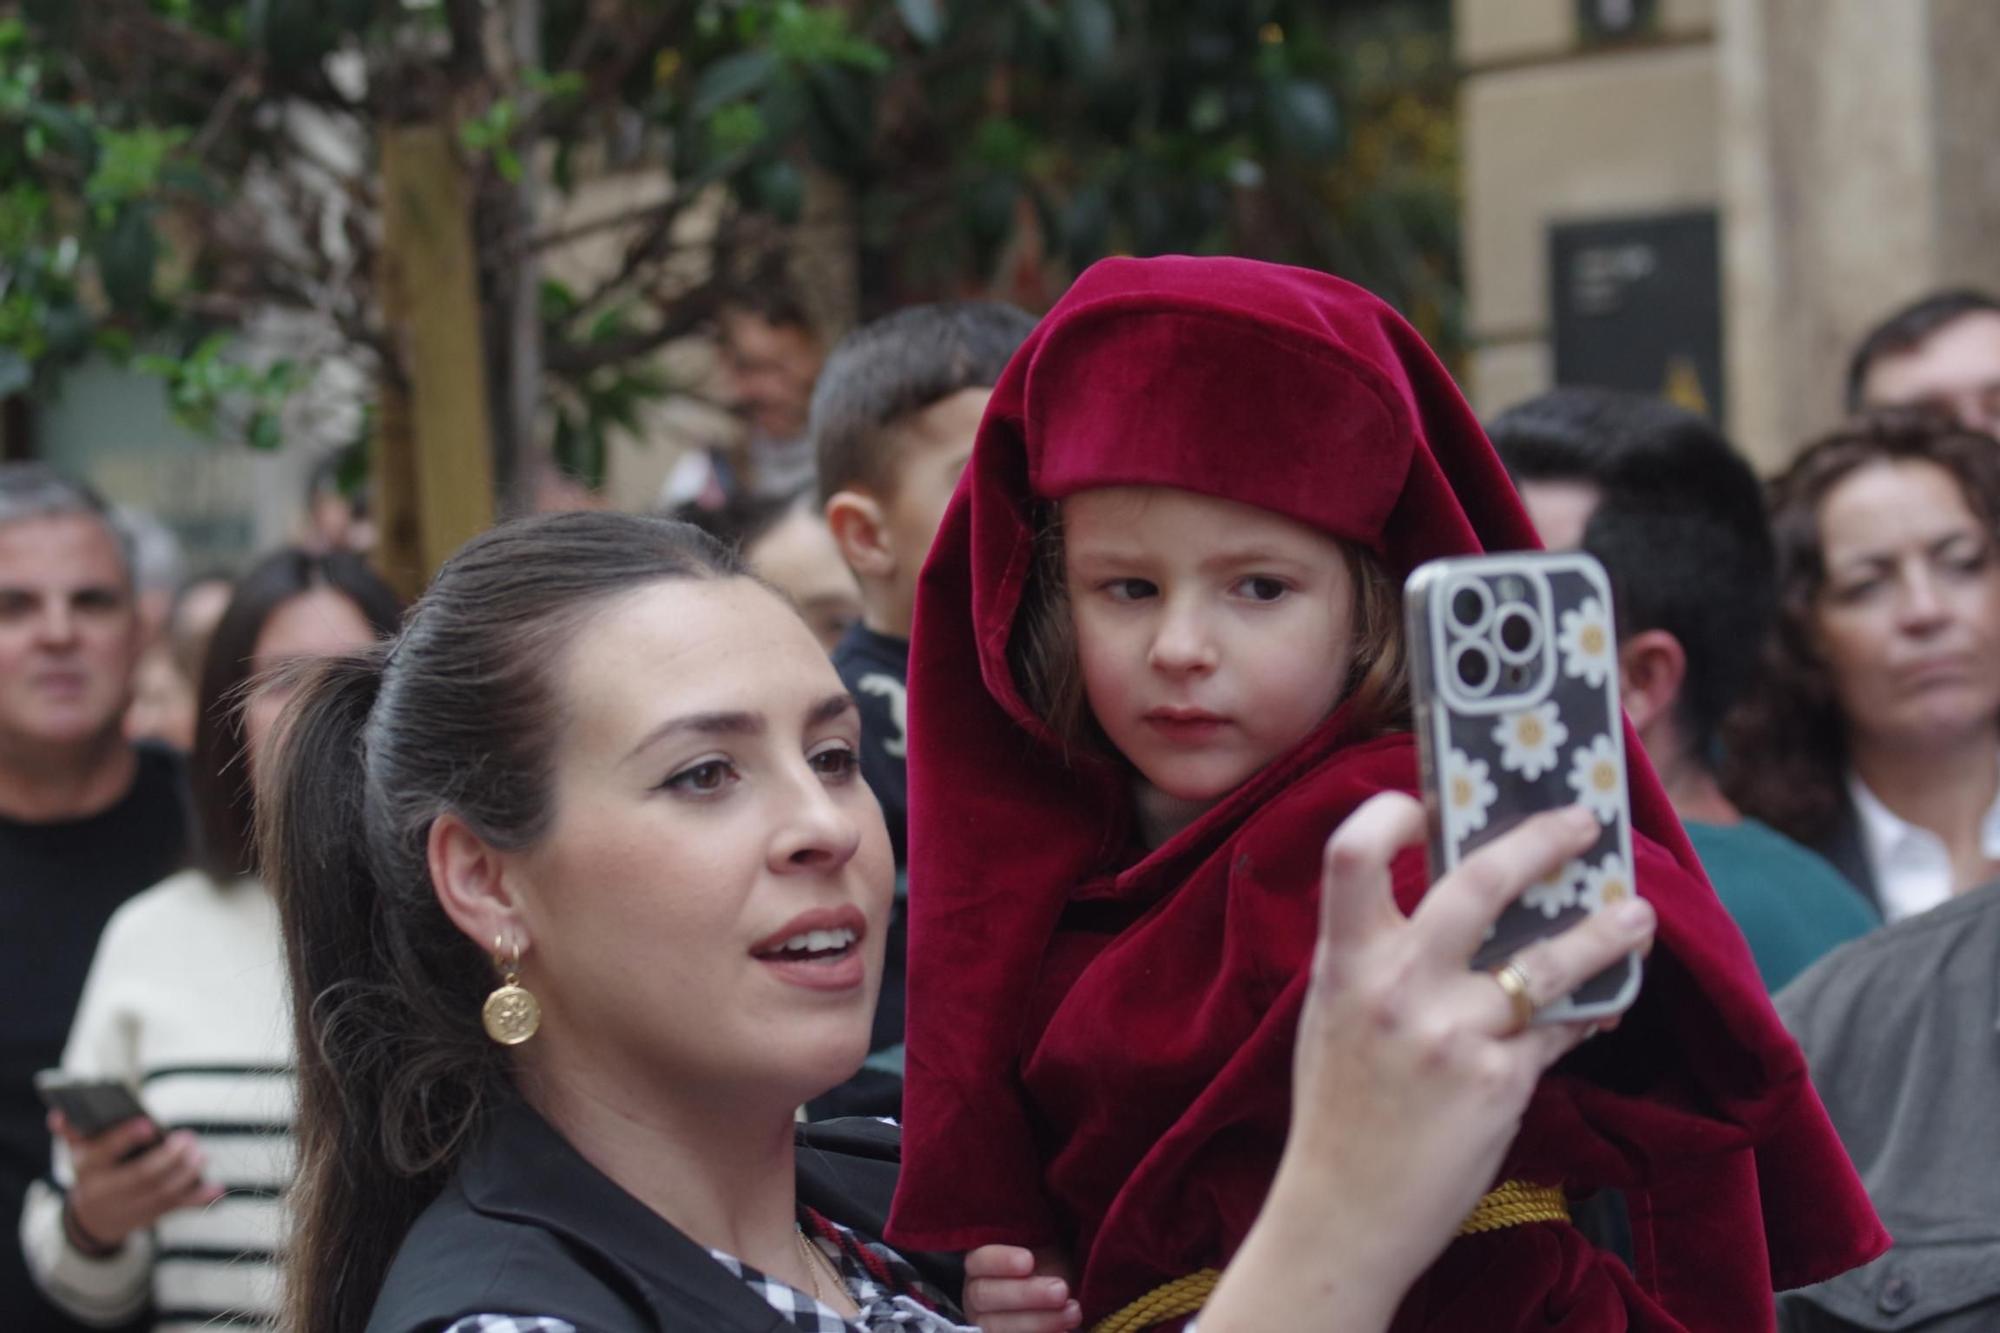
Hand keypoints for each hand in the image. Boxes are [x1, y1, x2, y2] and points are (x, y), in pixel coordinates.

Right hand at [51, 1111, 223, 1250]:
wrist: (92, 1217)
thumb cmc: (93, 1169)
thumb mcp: (80, 1150)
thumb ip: (74, 1131)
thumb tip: (58, 1114)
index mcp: (88, 1167)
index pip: (105, 1152)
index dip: (125, 1138)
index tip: (149, 1125)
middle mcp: (107, 1190)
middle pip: (140, 1175)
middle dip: (167, 1158)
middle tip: (188, 1139)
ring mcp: (129, 1206)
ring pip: (160, 1194)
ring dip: (186, 1175)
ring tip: (201, 1156)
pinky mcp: (150, 1216)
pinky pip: (175, 1208)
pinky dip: (197, 1199)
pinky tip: (216, 1188)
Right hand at [962, 1244, 1080, 1332]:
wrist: (1059, 1292)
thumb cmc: (1049, 1263)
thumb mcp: (1043, 1245)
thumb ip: (1037, 1241)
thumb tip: (1045, 1238)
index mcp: (981, 1263)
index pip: (980, 1260)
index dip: (1001, 1261)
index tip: (1029, 1261)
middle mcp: (976, 1294)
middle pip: (986, 1296)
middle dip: (1027, 1294)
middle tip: (1061, 1291)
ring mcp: (985, 1323)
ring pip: (997, 1327)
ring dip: (1039, 1322)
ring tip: (1073, 1313)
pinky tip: (1064, 1332)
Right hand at [1201, 797, 1656, 1332]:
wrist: (1343, 1210)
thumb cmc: (1338, 1109)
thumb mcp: (1334, 1014)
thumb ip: (1379, 956)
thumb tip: (1456, 903)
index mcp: (1345, 962)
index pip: (1353, 854)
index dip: (1390, 812)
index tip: (1428, 801)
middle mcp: (1398, 987)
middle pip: (1478, 883)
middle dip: (1540, 842)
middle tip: (1581, 824)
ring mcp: (1453, 1034)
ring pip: (1549, 961)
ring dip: (1604, 932)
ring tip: (1637, 915)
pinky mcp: (1499, 1082)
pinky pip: (1559, 1029)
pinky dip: (1586, 1012)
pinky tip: (1606, 1003)